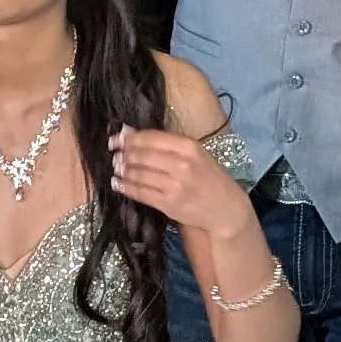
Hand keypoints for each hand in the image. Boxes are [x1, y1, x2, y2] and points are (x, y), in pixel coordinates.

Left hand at [108, 122, 257, 248]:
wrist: (226, 209)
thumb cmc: (209, 177)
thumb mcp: (195, 154)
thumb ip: (166, 144)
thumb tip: (129, 132)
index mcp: (189, 147)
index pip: (150, 138)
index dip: (129, 138)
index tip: (117, 138)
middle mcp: (182, 164)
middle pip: (141, 155)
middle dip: (123, 154)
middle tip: (115, 154)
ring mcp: (175, 185)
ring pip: (138, 174)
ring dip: (122, 170)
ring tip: (116, 168)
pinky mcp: (169, 204)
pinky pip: (140, 193)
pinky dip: (125, 187)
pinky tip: (118, 183)